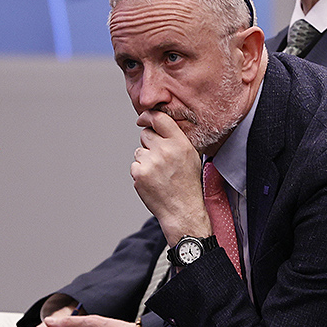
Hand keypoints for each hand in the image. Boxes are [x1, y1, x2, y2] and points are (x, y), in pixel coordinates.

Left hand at [131, 110, 212, 243]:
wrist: (182, 209)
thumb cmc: (188, 183)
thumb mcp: (191, 155)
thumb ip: (176, 138)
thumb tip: (158, 123)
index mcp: (180, 143)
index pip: (159, 118)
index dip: (148, 116)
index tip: (142, 119)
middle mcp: (165, 150)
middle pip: (145, 134)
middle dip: (150, 143)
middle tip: (161, 159)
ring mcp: (150, 162)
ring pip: (139, 151)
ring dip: (146, 159)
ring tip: (159, 173)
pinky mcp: (139, 174)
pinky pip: (135, 165)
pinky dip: (141, 172)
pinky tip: (153, 181)